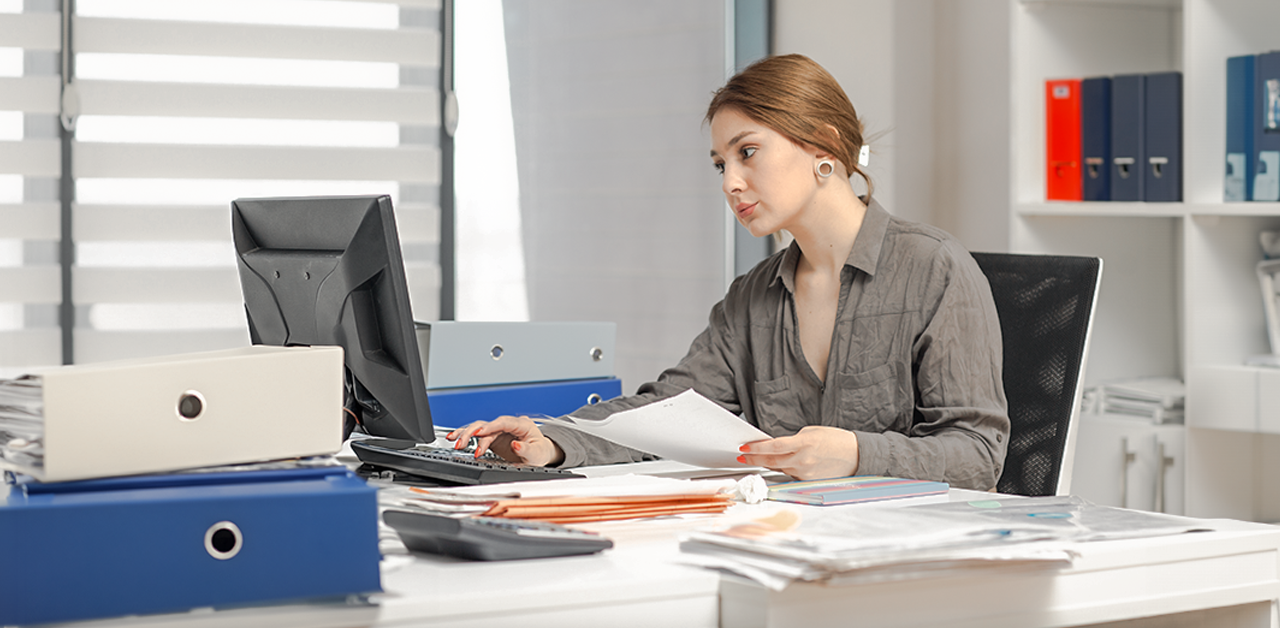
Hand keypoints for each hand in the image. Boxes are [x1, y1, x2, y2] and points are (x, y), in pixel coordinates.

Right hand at [446, 416, 564, 466]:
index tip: (479, 432)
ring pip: (480, 427)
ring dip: (466, 434)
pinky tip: (455, 437)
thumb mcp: (536, 454)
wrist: (539, 454)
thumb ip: (526, 450)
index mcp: (522, 425)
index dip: (490, 426)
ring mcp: (500, 430)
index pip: (504, 422)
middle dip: (474, 432)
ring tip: (455, 441)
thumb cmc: (539, 453)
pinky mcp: (493, 436)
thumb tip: (515, 445)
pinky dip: (466, 436)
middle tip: (462, 443)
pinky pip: (478, 434)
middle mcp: (509, 425)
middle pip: (488, 424)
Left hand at [737, 426, 858, 479]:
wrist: (856, 455)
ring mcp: (806, 472)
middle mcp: (803, 460)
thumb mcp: (812, 432)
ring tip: (759, 458)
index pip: (773, 447)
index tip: (744, 448)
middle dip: (754, 459)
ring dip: (769, 464)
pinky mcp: (809, 480)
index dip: (756, 448)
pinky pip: (792, 474)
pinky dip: (786, 468)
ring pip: (781, 469)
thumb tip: (777, 447)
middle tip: (743, 456)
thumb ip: (793, 440)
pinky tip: (786, 463)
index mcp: (803, 443)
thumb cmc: (836, 440)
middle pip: (771, 461)